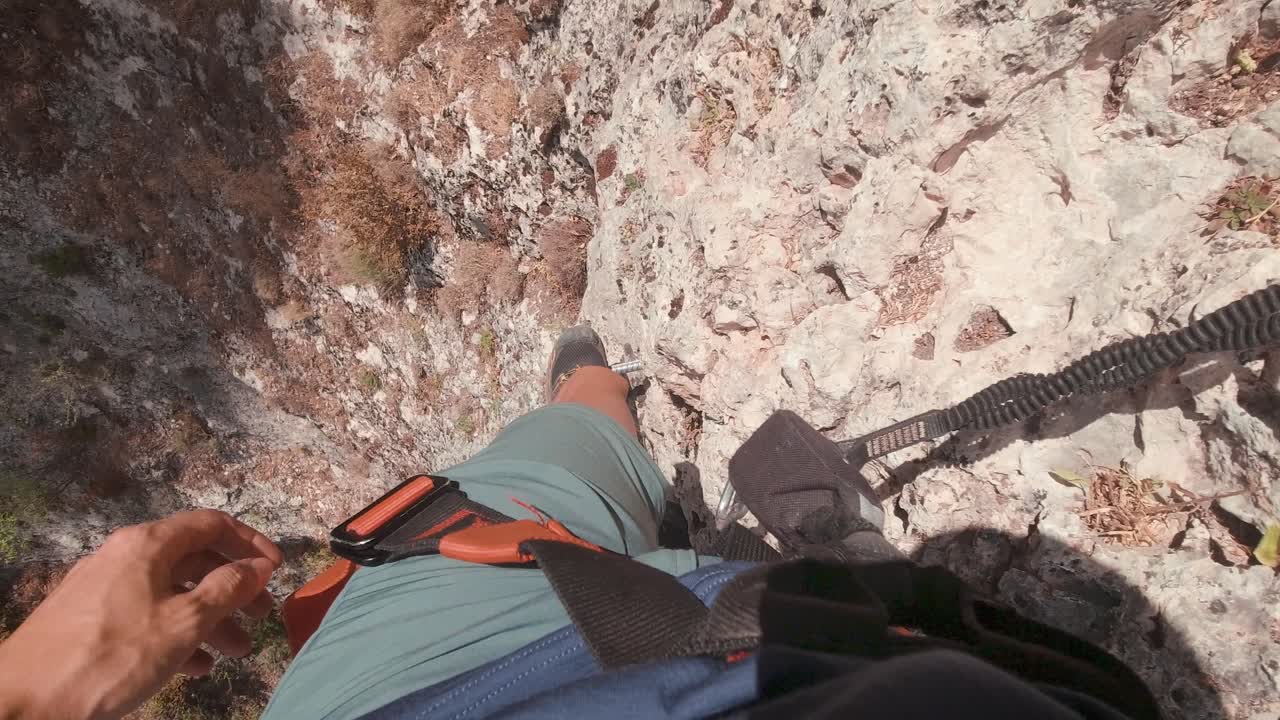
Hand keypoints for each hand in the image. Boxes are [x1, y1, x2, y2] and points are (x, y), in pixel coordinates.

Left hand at [0, 510, 281, 719]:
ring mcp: (104, 589)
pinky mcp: (89, 621)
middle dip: (233, 588)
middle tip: (261, 616)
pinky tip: (194, 667)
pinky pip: (146, 616)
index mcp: (147, 545)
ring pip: (171, 593)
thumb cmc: (111, 656)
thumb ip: (226, 590)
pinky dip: (176, 635)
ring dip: (209, 618)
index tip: (277, 570)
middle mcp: (125, 556)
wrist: (24, 703)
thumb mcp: (182, 623)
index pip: (211, 524)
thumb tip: (258, 566)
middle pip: (193, 560)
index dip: (250, 543)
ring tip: (235, 652)